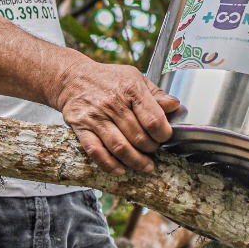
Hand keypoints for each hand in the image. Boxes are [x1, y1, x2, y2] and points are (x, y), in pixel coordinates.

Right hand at [53, 57, 180, 174]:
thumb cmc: (108, 79)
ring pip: (120, 148)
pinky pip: (96, 152)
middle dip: (151, 149)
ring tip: (146, 166)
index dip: (163, 134)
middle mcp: (112, 103)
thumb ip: (156, 94)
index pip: (153, 119)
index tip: (165, 136)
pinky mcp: (81, 128)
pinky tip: (121, 169)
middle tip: (154, 150)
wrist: (73, 78)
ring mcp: (95, 117)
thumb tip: (175, 106)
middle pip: (138, 137)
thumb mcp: (135, 78)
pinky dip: (110, 164)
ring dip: (136, 161)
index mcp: (130, 88)